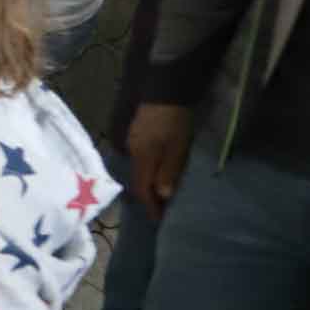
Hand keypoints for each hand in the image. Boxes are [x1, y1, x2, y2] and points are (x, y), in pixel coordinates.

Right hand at [128, 102, 192, 219]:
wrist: (166, 90)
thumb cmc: (175, 121)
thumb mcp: (178, 147)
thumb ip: (169, 171)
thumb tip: (161, 196)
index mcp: (142, 157)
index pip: (142, 188)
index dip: (150, 205)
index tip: (158, 219)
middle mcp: (131, 152)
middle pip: (137, 180)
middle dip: (146, 197)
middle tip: (158, 209)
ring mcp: (132, 142)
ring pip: (137, 170)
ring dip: (146, 183)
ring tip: (157, 193)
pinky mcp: (136, 134)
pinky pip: (139, 159)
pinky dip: (146, 170)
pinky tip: (154, 171)